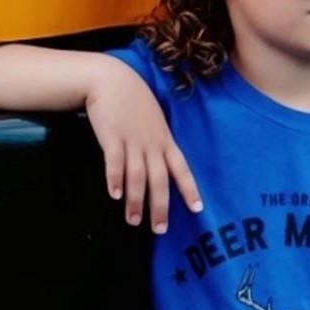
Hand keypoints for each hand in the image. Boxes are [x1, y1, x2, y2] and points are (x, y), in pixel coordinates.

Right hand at [83, 68, 201, 233]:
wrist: (112, 79)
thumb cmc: (133, 103)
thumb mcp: (154, 122)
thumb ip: (158, 143)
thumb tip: (161, 167)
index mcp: (165, 141)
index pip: (182, 169)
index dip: (189, 189)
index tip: (198, 209)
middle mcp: (152, 144)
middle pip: (160, 179)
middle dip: (160, 206)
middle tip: (159, 229)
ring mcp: (132, 140)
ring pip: (138, 176)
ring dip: (135, 200)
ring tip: (133, 220)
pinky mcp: (112, 136)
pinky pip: (115, 161)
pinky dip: (115, 179)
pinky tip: (114, 195)